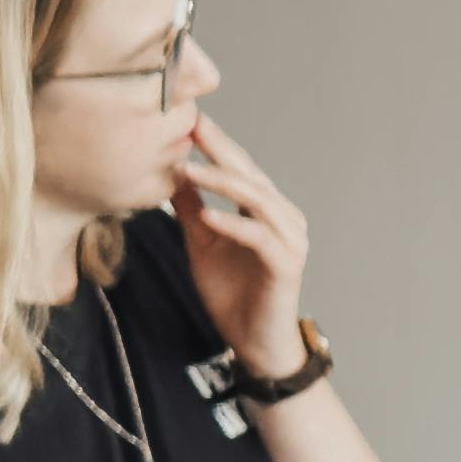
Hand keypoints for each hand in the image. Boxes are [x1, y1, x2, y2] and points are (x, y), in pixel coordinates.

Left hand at [171, 110, 316, 374]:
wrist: (254, 343)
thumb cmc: (233, 295)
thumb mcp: (202, 243)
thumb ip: (191, 209)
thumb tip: (170, 172)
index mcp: (266, 209)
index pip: (239, 168)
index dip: (214, 143)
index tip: (186, 118)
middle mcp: (284, 217)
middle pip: (250, 174)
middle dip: (219, 149)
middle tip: (189, 125)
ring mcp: (290, 239)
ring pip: (257, 199)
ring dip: (222, 183)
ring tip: (187, 170)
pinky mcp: (287, 265)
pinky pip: (259, 237)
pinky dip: (233, 224)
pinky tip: (207, 216)